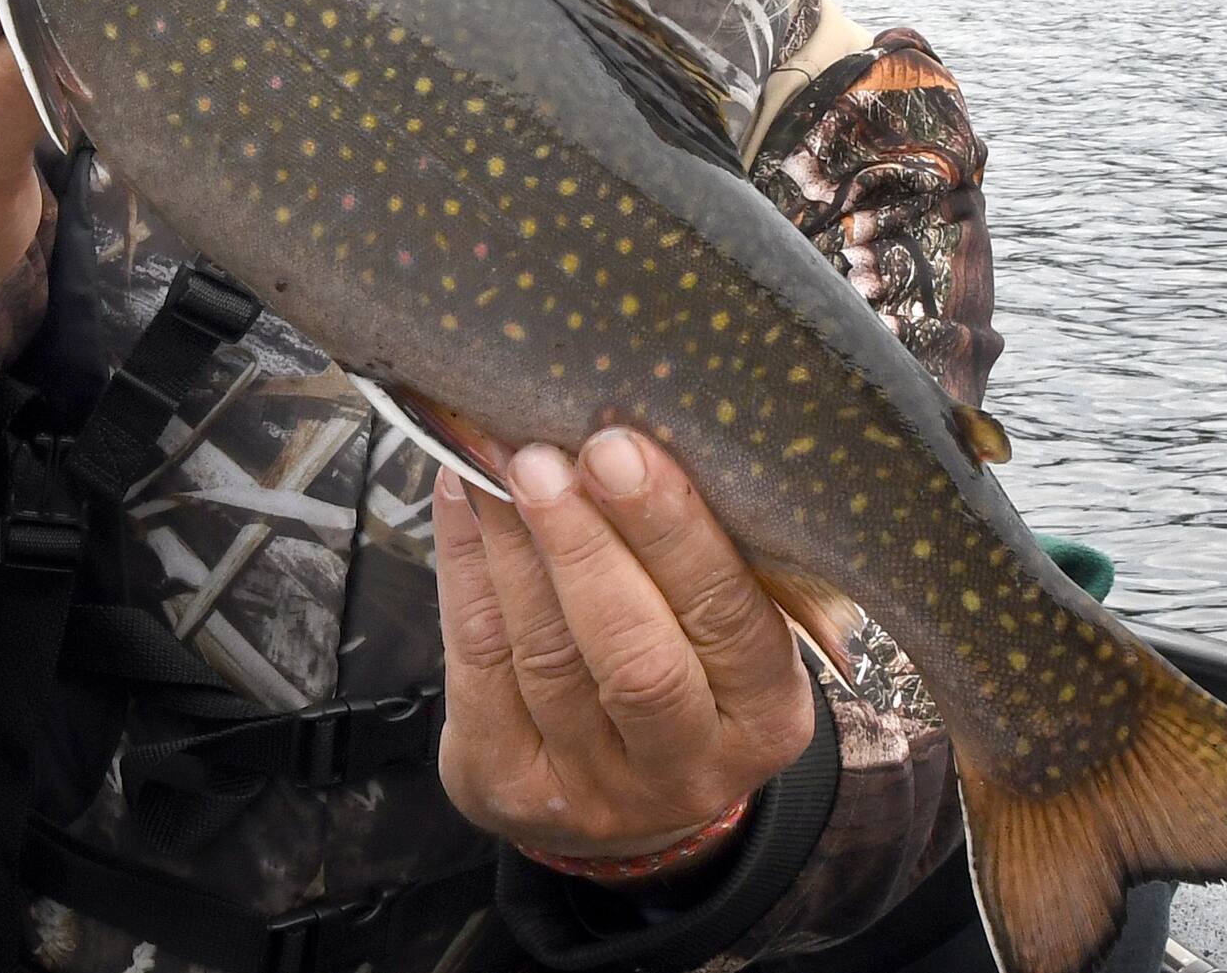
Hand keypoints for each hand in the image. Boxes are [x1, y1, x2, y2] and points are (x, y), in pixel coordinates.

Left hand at [432, 430, 815, 868]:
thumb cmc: (682, 667)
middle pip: (634, 654)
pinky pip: (479, 662)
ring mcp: (593, 789)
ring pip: (546, 654)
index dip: (671, 531)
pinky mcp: (506, 786)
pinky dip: (464, 566)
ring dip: (512, 543)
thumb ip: (697, 548)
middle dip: (582, 543)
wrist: (622, 801)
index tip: (619, 448)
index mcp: (765, 715)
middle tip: (540, 457)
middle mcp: (687, 767)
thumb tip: (622, 425)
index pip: (728, 618)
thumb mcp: (724, 624)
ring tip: (492, 459)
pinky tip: (460, 496)